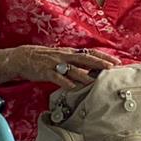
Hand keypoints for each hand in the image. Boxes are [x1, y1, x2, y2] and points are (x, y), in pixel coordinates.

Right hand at [5, 45, 119, 89]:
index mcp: (70, 53)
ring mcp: (55, 63)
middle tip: (111, 68)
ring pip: (72, 68)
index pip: (90, 53)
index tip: (116, 62)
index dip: (104, 57)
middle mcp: (65, 56)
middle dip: (99, 63)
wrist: (24, 57)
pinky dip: (65, 82)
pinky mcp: (46, 71)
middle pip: (85, 58)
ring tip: (94, 81)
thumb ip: (76, 63)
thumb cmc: (46, 60)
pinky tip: (72, 87)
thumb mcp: (63, 58)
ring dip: (84, 75)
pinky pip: (57, 77)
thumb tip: (93, 70)